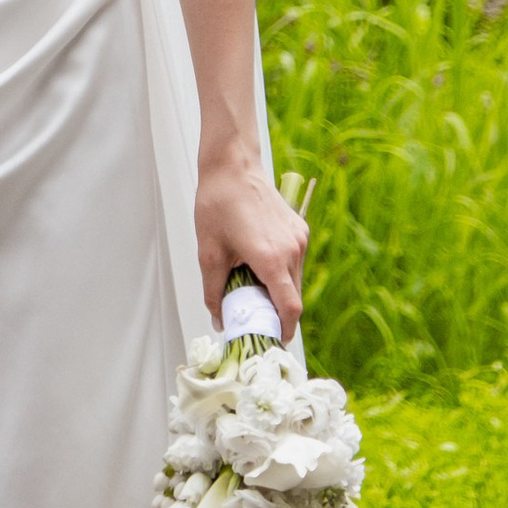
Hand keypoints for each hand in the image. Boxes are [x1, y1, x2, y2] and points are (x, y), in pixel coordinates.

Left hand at [195, 158, 306, 338]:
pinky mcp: (299, 230)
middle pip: (293, 296)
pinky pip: (294, 262)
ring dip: (277, 291)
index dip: (284, 329)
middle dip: (276, 312)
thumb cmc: (217, 206)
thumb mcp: (208, 254)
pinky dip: (280, 272)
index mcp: (271, 258)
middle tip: (253, 319)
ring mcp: (299, 239)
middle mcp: (292, 249)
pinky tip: (257, 266)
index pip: (290, 307)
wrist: (232, 167)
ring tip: (251, 289)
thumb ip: (215, 292)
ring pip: (294, 280)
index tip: (273, 340)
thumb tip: (220, 320)